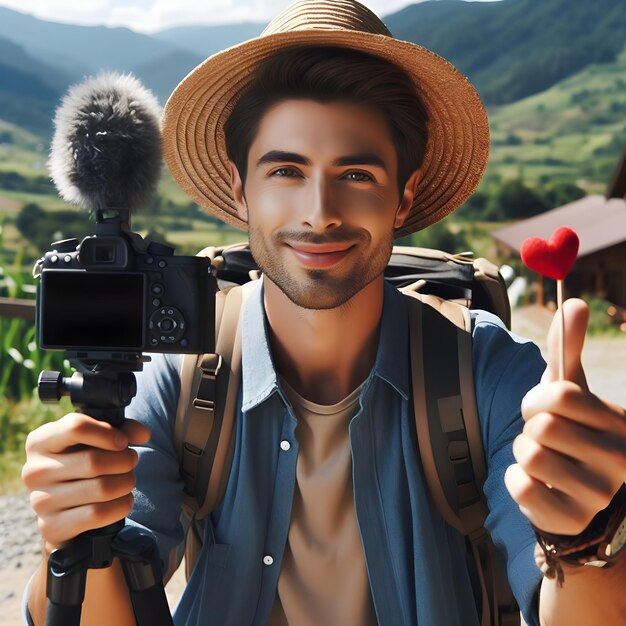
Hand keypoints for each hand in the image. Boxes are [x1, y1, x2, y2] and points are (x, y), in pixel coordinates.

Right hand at [22, 413, 150, 548]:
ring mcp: (40, 501)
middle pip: (94, 461)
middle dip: (125, 461)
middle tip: (131, 461)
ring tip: (128, 480)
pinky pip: (98, 514)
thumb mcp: (97, 440)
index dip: (108, 433)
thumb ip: (123, 430)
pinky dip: (121, 505)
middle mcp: (34, 471)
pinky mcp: (52, 526)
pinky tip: (123, 500)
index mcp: (40, 441)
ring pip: (101, 489)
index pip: (76, 427)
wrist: (64, 508)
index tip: (123, 441)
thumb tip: (143, 434)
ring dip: (126, 483)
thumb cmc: (82, 463)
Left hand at [504, 298, 625, 534]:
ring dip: (523, 454)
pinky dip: (517, 480)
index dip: (537, 399)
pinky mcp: (571, 520)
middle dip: (529, 427)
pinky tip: (537, 484)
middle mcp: (620, 460)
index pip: (559, 395)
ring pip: (529, 454)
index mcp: (620, 423)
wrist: (573, 492)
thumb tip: (573, 302)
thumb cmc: (571, 431)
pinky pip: (521, 486)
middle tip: (543, 437)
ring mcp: (598, 494)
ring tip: (543, 460)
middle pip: (541, 426)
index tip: (543, 408)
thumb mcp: (571, 391)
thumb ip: (568, 350)